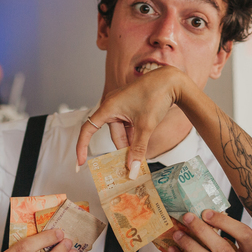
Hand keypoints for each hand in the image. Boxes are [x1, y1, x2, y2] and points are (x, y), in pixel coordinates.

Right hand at [76, 65, 196, 174]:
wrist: (171, 81)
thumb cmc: (156, 96)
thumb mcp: (146, 126)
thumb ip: (138, 149)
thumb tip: (132, 170)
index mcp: (108, 107)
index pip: (88, 129)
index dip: (82, 146)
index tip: (81, 163)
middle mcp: (112, 105)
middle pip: (113, 134)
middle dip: (124, 149)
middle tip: (133, 165)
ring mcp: (122, 106)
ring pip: (123, 131)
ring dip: (131, 142)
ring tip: (142, 154)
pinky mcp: (131, 108)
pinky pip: (129, 126)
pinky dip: (135, 135)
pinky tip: (143, 143)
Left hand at [164, 209, 251, 251]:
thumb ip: (219, 240)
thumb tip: (197, 215)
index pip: (245, 235)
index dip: (226, 222)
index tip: (206, 213)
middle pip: (224, 248)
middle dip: (203, 231)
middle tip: (187, 218)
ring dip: (190, 245)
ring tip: (177, 234)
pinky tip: (172, 251)